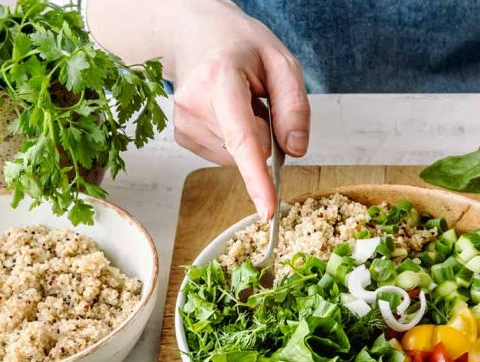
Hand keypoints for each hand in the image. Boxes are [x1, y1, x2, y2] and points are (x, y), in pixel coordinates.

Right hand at [170, 1, 309, 219]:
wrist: (196, 34)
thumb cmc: (240, 45)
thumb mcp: (281, 62)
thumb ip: (294, 106)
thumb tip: (295, 151)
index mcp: (220, 79)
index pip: (242, 138)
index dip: (257, 177)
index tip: (266, 208)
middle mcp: (194, 104)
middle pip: (250, 148)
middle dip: (265, 131)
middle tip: (255, 95)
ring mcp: (185, 123)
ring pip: (239, 155)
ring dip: (249, 133)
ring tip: (237, 99)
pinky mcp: (184, 137)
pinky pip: (227, 155)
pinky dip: (235, 140)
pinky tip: (226, 112)